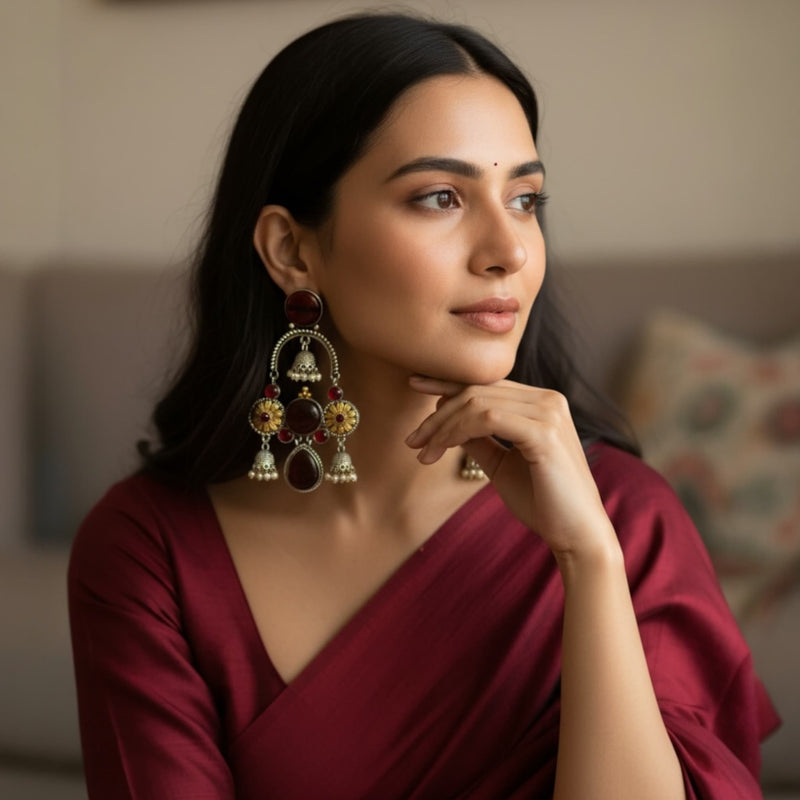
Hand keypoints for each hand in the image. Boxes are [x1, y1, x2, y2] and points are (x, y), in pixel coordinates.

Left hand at [406, 376, 617, 560]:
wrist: (577, 534)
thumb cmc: (542, 502)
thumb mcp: (501, 464)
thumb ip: (478, 439)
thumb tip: (447, 423)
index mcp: (541, 403)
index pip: (487, 384)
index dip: (448, 382)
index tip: (415, 384)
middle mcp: (548, 400)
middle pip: (477, 391)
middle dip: (437, 415)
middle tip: (412, 441)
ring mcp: (548, 413)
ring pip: (477, 403)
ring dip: (442, 427)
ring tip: (422, 453)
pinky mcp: (544, 433)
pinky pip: (487, 419)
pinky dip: (457, 432)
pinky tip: (440, 450)